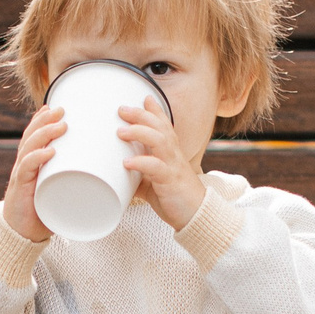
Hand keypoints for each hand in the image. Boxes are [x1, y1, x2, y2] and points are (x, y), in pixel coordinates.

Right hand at [2, 105, 65, 242]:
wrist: (22, 235)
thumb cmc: (43, 212)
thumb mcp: (59, 191)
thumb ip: (74, 182)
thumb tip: (107, 177)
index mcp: (32, 163)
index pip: (34, 135)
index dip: (43, 120)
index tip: (59, 107)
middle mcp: (24, 165)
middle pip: (31, 135)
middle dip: (46, 120)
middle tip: (62, 109)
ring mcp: (21, 176)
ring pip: (29, 147)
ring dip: (45, 134)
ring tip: (61, 125)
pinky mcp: (21, 190)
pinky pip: (27, 169)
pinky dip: (37, 158)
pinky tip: (49, 151)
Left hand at [117, 97, 206, 230]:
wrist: (196, 215)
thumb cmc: (174, 197)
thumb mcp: (154, 182)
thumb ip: (140, 174)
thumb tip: (118, 174)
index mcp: (170, 151)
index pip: (164, 124)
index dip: (154, 110)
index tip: (143, 98)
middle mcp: (173, 154)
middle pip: (159, 126)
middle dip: (141, 115)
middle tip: (122, 109)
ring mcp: (173, 166)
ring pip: (159, 140)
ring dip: (139, 133)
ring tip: (120, 132)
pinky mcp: (170, 181)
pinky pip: (156, 168)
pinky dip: (141, 163)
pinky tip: (126, 162)